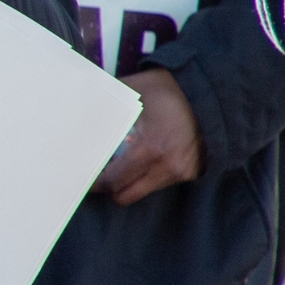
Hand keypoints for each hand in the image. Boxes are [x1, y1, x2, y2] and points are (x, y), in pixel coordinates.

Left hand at [95, 68, 204, 204]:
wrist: (209, 89)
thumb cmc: (165, 89)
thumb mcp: (130, 93)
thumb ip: (104, 108)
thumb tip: (75, 118)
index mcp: (151, 148)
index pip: (113, 181)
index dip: (94, 182)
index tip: (82, 176)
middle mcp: (169, 166)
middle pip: (125, 195)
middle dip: (109, 187)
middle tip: (99, 173)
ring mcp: (183, 172)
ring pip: (143, 191)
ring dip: (129, 182)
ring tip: (121, 163)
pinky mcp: (193, 172)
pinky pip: (161, 183)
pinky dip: (148, 175)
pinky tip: (144, 158)